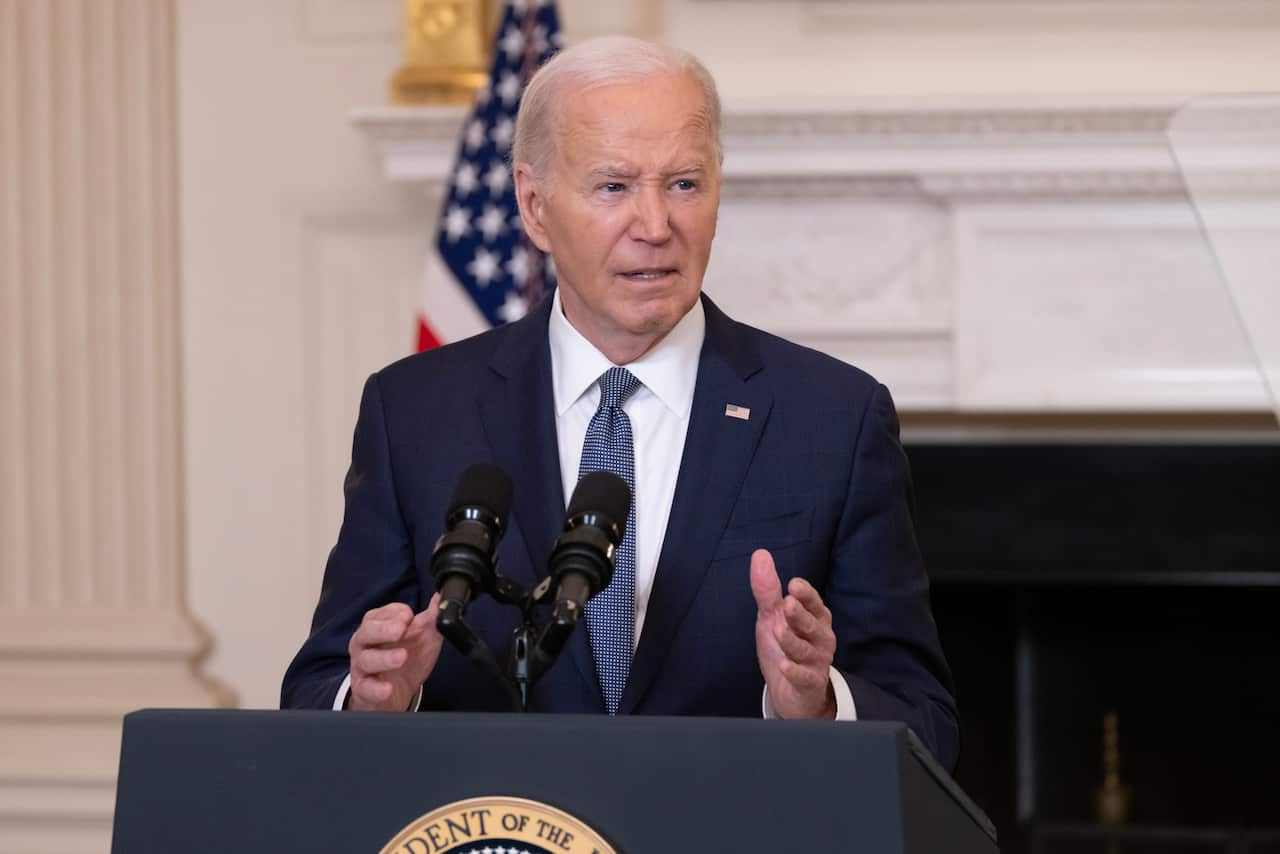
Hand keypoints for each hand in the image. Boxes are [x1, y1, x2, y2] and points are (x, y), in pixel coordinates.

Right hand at [347, 594, 442, 710]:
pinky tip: (387, 688)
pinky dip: (376, 689)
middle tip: (400, 629)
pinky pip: (366, 688)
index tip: (409, 616)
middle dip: (383, 629)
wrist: (396, 693)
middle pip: (367, 631)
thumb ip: (431, 619)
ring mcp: (362, 667)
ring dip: (384, 658)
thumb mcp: (422, 637)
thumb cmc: (406, 658)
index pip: (380, 614)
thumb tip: (440, 599)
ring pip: (366, 660)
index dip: (395, 613)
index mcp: (377, 626)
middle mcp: (365, 644)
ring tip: (402, 657)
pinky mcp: (363, 690)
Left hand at [750, 549, 836, 719]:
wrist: (791, 691)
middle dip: (800, 615)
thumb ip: (767, 589)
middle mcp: (820, 637)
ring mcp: (817, 661)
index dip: (806, 594)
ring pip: (806, 650)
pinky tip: (785, 665)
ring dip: (792, 641)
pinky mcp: (810, 683)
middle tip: (788, 604)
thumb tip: (760, 554)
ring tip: (778, 631)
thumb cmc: (785, 646)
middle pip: (813, 625)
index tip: (793, 585)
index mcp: (814, 617)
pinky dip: (795, 671)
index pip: (814, 602)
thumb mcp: (773, 616)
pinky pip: (805, 677)